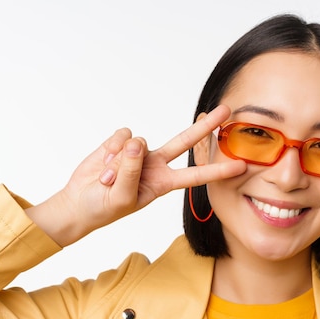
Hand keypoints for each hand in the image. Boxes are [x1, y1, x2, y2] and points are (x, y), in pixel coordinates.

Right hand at [27, 105, 245, 245]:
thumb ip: (132, 171)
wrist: (78, 202)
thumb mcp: (123, 198)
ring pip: (140, 142)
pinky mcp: (121, 142)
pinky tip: (104, 164)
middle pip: (186, 141)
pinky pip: (123, 135)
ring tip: (109, 180)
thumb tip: (137, 143)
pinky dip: (111, 150)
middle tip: (226, 110)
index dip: (218, 170)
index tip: (241, 166)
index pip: (196, 176)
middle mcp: (156, 164)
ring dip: (120, 162)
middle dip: (206, 126)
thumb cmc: (104, 208)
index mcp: (164, 183)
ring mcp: (139, 152)